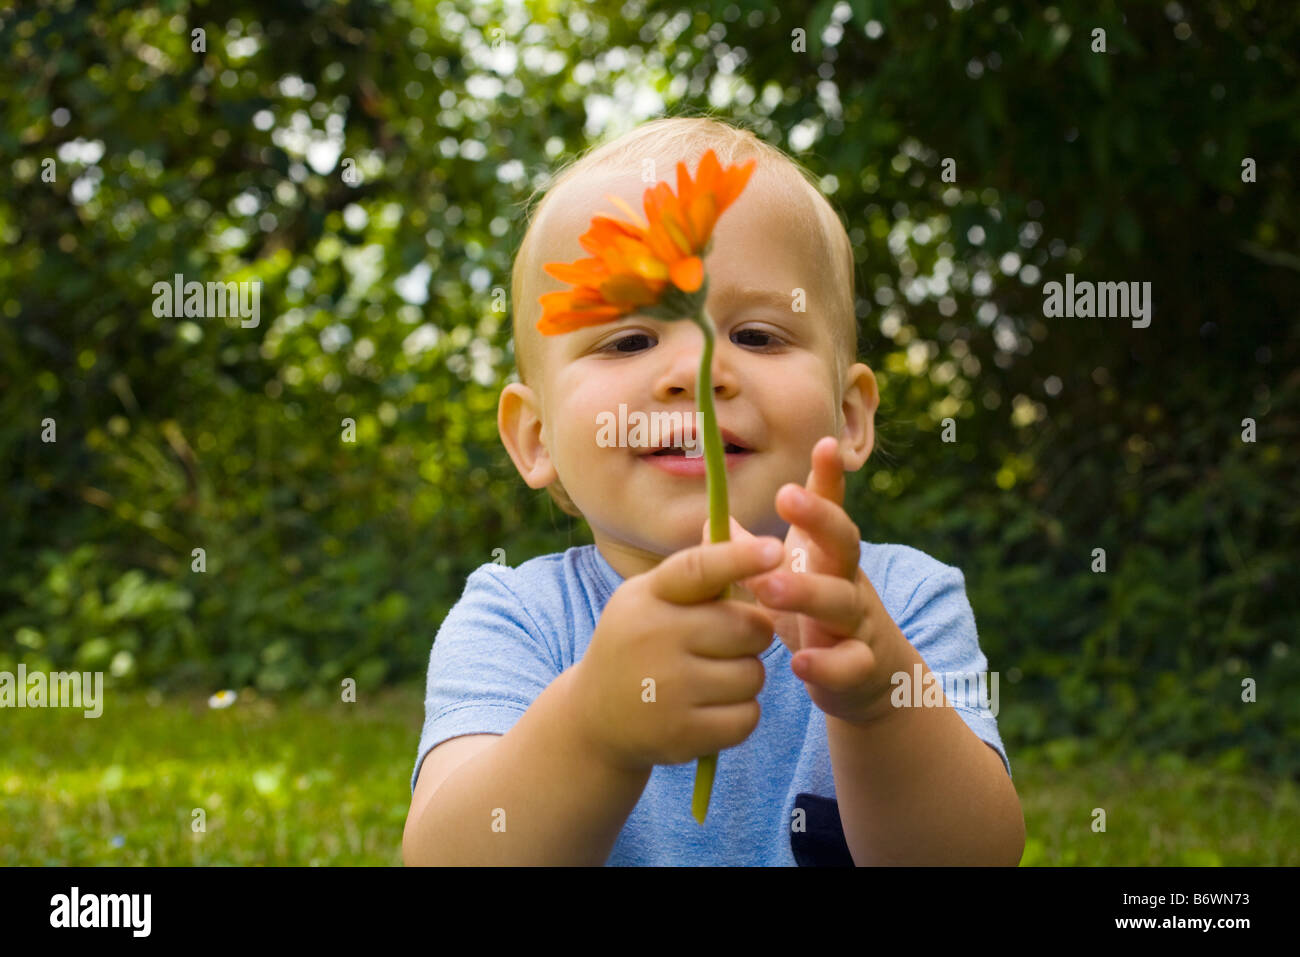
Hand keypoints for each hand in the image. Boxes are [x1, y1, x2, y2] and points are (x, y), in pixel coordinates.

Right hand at [570, 535, 784, 771]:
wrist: (595, 717)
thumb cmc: (639, 644)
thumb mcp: (650, 599)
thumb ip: (698, 574)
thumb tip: (756, 543)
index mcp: (649, 596)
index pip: (698, 569)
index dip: (739, 558)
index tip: (775, 549)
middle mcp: (654, 638)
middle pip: (748, 627)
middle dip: (753, 634)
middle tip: (730, 642)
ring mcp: (666, 689)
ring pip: (753, 675)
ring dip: (746, 676)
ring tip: (714, 677)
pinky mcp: (681, 734)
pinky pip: (747, 717)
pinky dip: (741, 714)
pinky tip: (713, 708)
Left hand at [730, 436, 908, 725]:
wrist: (869, 678)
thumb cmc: (816, 615)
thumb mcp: (786, 577)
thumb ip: (752, 551)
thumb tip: (711, 522)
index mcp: (825, 554)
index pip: (830, 508)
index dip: (829, 476)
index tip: (824, 443)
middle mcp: (847, 579)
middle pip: (843, 541)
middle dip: (818, 517)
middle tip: (786, 496)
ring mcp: (857, 621)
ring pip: (841, 601)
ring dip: (807, 593)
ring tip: (770, 587)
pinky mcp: (860, 665)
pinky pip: (850, 663)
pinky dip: (827, 664)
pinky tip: (799, 662)